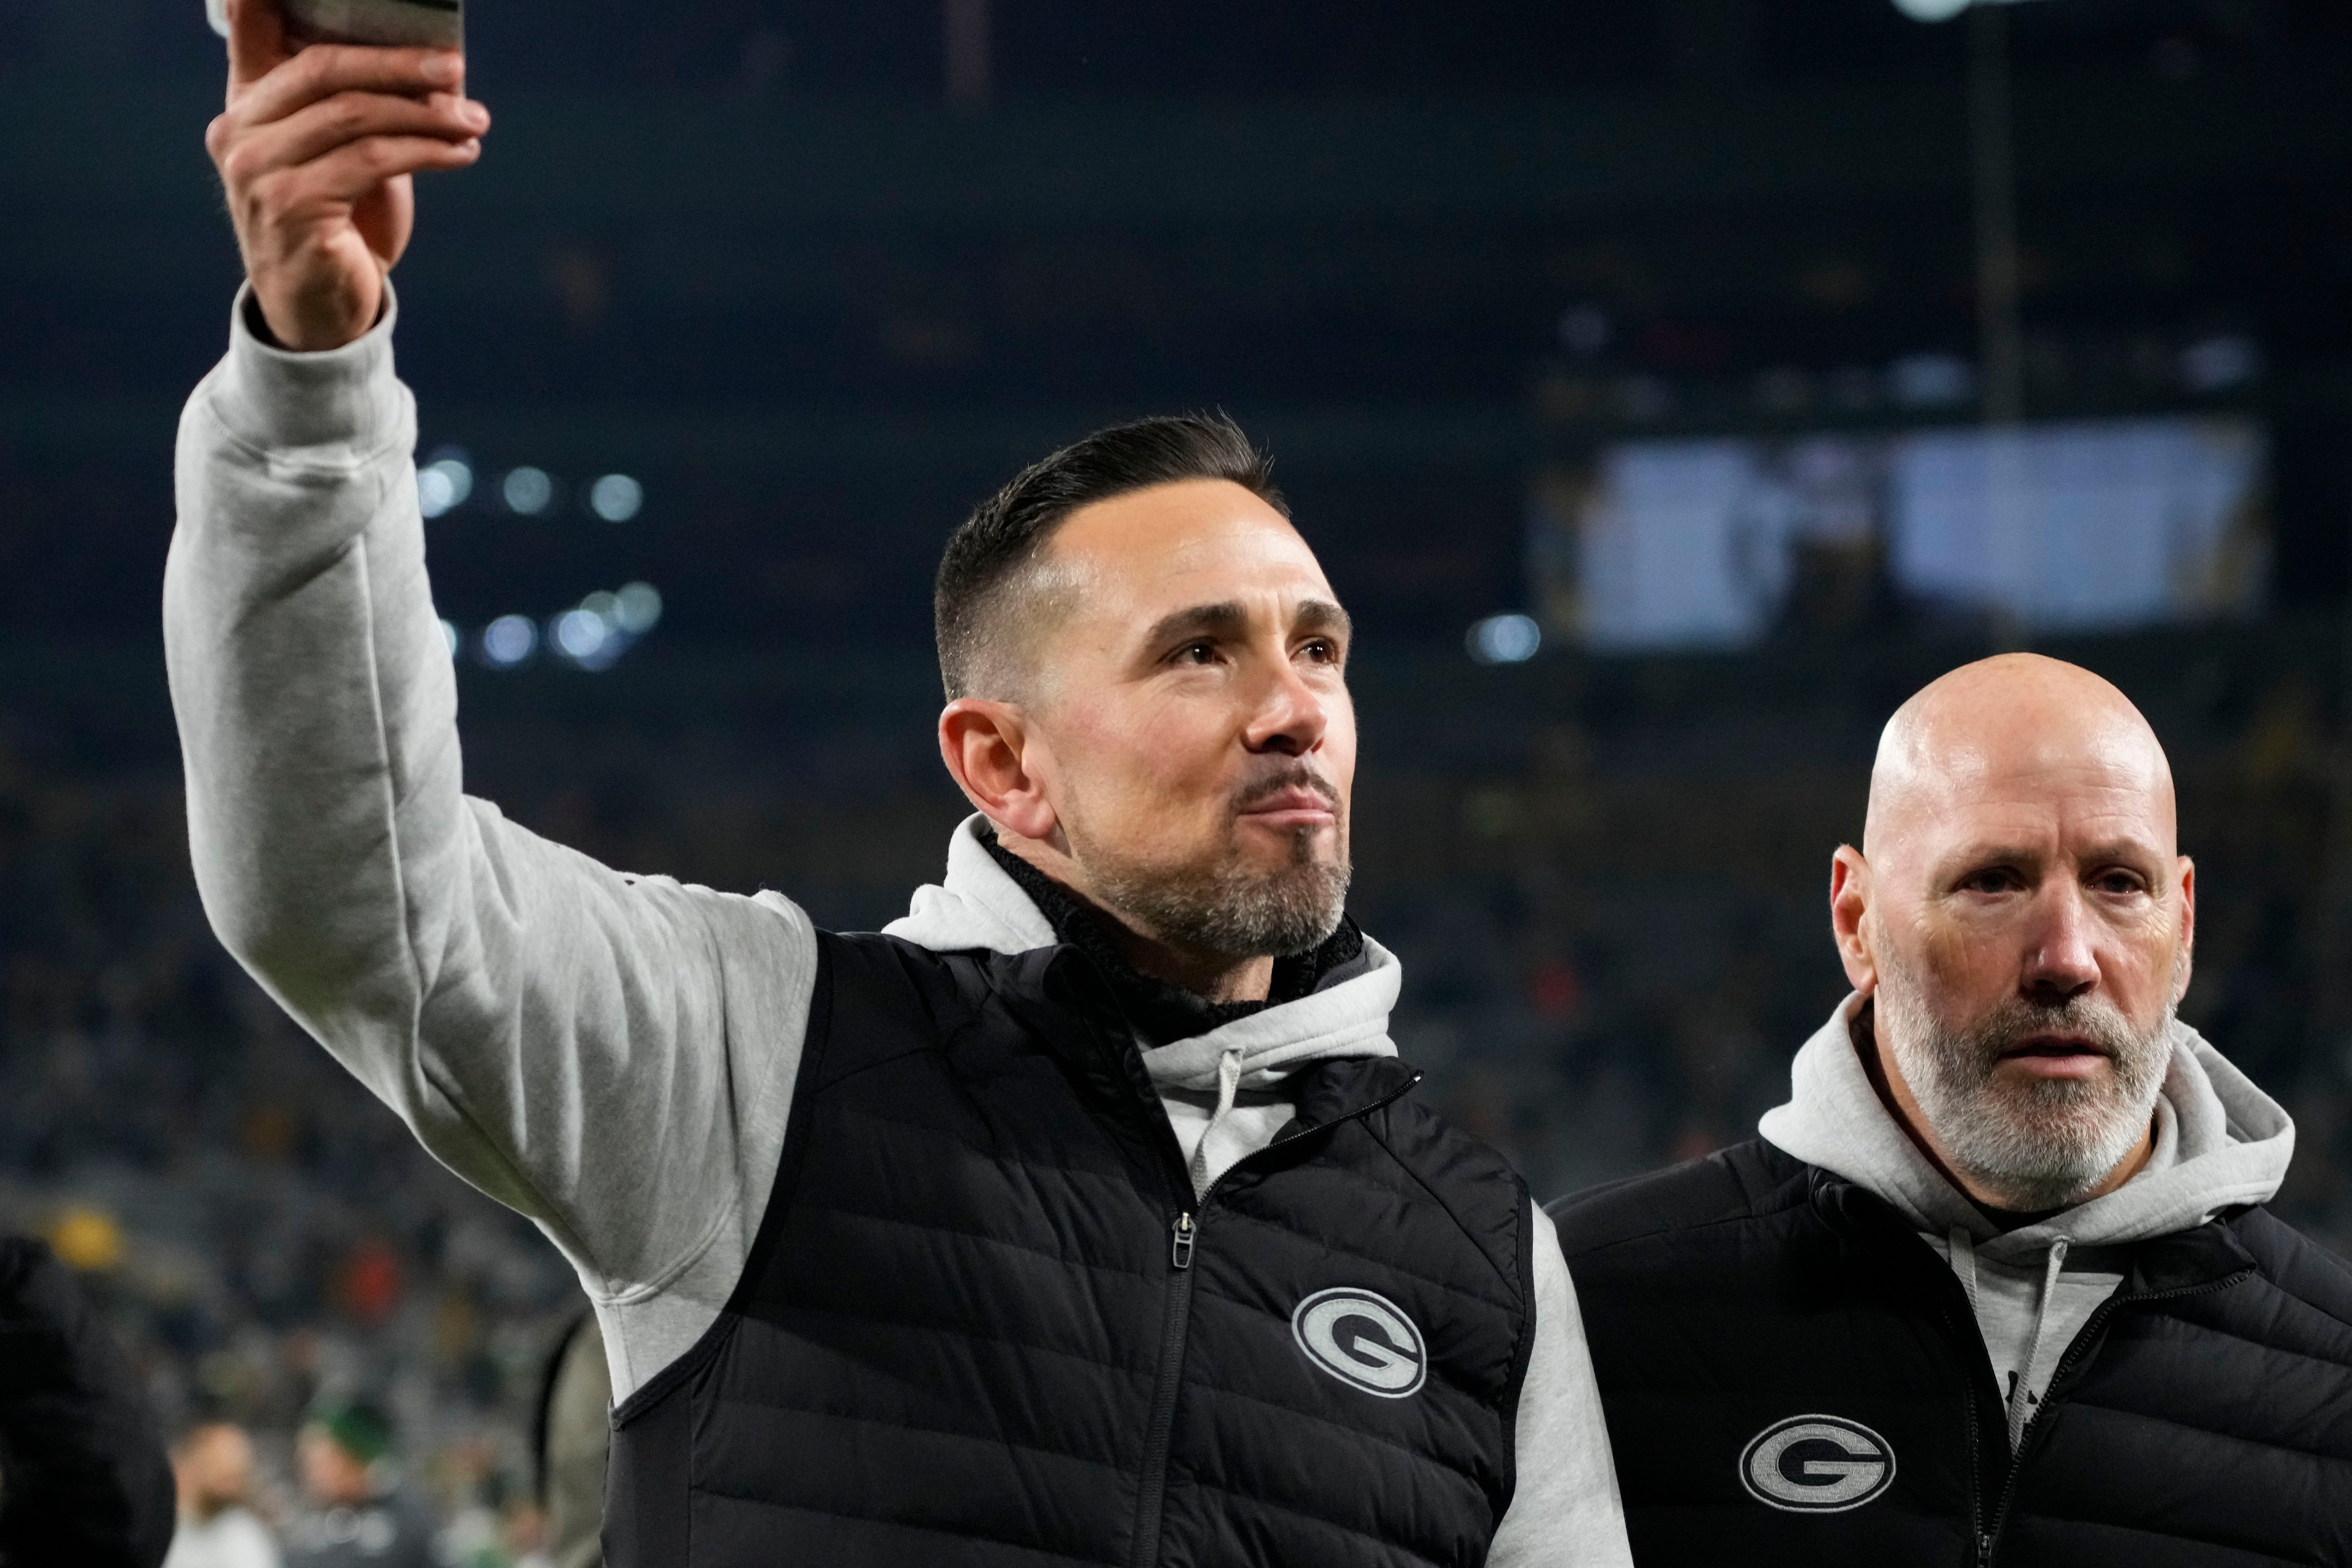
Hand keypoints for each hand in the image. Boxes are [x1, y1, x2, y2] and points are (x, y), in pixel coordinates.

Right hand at [206, 0, 488, 350]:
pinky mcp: (293, 208)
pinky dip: (427, 152)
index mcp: (244, 107)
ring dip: (426, 115)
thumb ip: (349, 104)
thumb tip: (425, 59)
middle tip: (455, 70)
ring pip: (355, 117)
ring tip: (475, 121)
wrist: (319, 307)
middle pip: (324, 70)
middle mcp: (238, 133)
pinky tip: (461, 153)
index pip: (251, 27)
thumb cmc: (337, 223)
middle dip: (398, 65)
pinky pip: (373, 161)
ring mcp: (258, 171)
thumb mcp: (338, 154)